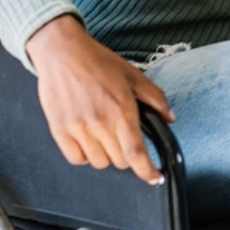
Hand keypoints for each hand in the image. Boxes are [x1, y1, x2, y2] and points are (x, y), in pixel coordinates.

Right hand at [25, 14, 176, 183]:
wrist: (62, 52)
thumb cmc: (97, 61)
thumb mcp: (134, 75)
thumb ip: (155, 98)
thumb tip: (170, 118)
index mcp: (121, 109)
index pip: (136, 152)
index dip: (147, 171)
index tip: (154, 177)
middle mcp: (99, 121)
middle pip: (119, 161)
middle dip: (127, 154)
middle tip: (124, 137)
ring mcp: (77, 127)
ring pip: (99, 162)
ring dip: (106, 155)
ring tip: (104, 134)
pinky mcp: (59, 129)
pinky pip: (76, 158)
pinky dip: (85, 155)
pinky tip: (88, 139)